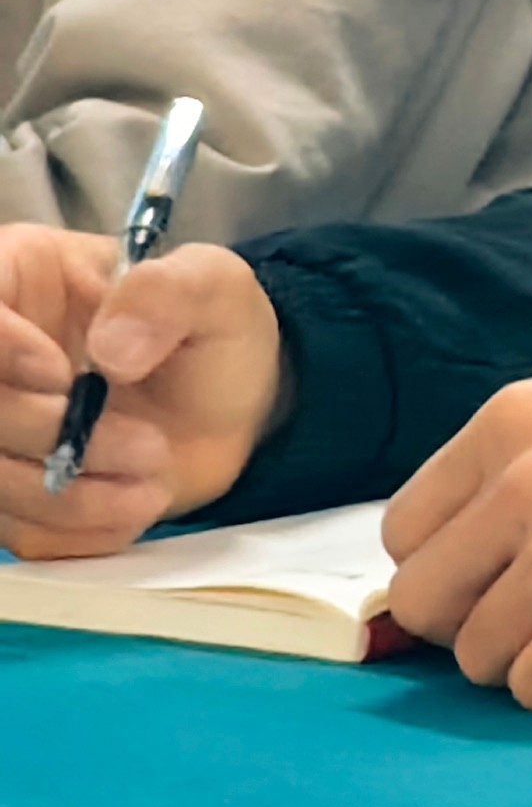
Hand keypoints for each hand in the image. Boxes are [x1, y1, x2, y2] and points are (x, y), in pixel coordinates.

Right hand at [0, 228, 287, 557]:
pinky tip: (134, 504)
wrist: (234, 408)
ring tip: (155, 472)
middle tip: (144, 443)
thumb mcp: (215, 287)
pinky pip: (18, 529)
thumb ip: (169, 293)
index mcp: (20, 278)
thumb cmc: (215, 331)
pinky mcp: (14, 489)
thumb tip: (111, 346)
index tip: (60, 375)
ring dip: (71, 491)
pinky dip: (79, 526)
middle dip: (50, 432)